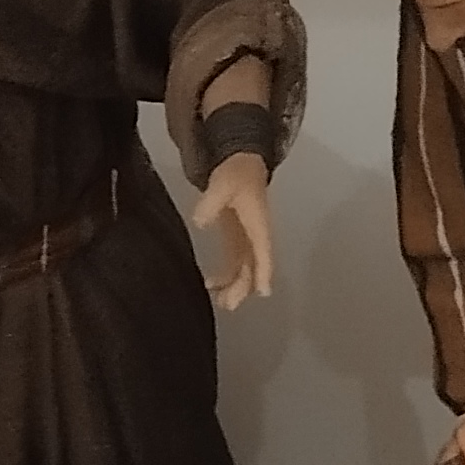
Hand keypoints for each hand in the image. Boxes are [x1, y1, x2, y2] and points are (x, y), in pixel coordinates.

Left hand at [190, 152, 275, 311]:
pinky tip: (212, 284)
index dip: (263, 272)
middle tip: (229, 304)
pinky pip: (235, 262)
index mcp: (257, 223)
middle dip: (244, 286)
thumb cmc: (237, 172)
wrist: (240, 161)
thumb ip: (210, 203)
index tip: (263, 292)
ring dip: (235, 285)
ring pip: (245, 268)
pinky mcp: (236, 237)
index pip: (262, 251)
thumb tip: (200, 221)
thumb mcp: (223, 184)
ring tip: (221, 302)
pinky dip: (227, 275)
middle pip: (254, 266)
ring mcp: (247, 237)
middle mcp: (256, 234)